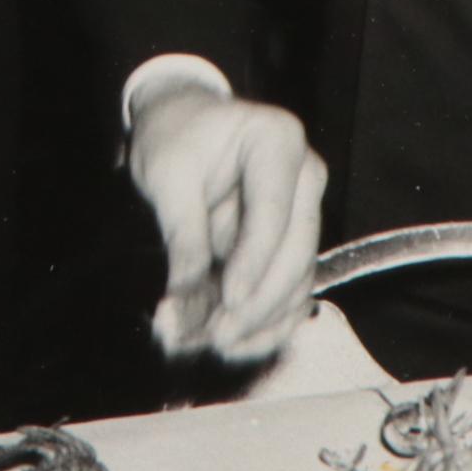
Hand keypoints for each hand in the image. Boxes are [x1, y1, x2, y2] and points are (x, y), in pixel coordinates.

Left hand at [127, 85, 326, 364]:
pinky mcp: (293, 244)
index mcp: (277, 141)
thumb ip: (182, 236)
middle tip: (217, 335)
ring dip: (262, 320)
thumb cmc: (175, 137)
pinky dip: (268, 323)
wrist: (182, 124)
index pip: (273, 211)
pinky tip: (239, 347)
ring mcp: (305, 211)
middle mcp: (304, 176)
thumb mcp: (166, 176)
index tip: (229, 300)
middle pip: (295, 251)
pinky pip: (292, 291)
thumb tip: (182, 305)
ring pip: (298, 279)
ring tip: (218, 345)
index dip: (254, 261)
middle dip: (258, 301)